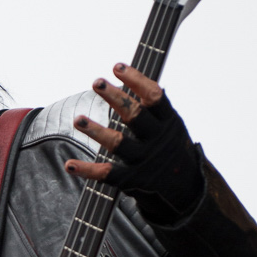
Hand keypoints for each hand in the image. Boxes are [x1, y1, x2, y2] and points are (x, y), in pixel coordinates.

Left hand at [65, 64, 202, 220]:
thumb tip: (136, 78)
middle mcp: (157, 140)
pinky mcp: (132, 180)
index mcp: (169, 122)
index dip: (136, 79)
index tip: (117, 66)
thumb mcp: (173, 126)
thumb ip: (155, 107)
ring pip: (117, 143)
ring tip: (78, 119)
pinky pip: (107, 174)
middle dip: (114, 97)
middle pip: (135, 116)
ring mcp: (144, 161)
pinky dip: (87, 170)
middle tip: (96, 81)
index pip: (154, 97)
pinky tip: (70, 165)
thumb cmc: (173, 150)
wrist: (187, 190)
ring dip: (96, 131)